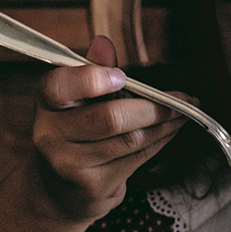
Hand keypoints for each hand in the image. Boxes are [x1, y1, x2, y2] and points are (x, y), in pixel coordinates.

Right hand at [30, 36, 185, 222]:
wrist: (58, 189)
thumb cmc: (72, 132)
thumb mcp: (75, 99)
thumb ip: (91, 70)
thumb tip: (104, 43)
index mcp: (46, 104)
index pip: (59, 87)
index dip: (91, 80)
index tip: (121, 76)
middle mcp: (51, 136)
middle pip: (109, 118)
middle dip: (153, 107)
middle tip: (180, 98)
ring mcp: (70, 165)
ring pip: (130, 139)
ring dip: (165, 124)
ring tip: (184, 112)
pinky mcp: (92, 186)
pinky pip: (136, 158)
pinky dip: (160, 141)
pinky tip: (171, 130)